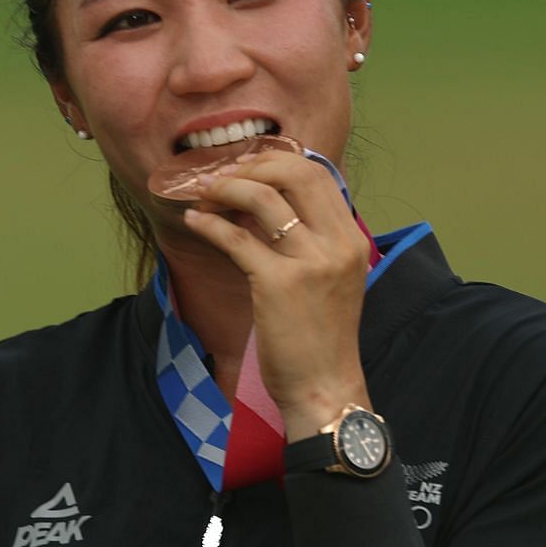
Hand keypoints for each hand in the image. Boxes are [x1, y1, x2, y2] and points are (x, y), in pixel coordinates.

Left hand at [183, 151, 373, 438]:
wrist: (324, 385)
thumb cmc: (320, 337)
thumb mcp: (330, 278)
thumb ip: (309, 241)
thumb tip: (264, 205)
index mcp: (351, 239)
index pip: (318, 175)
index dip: (276, 161)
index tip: (245, 167)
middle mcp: (337, 244)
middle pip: (294, 173)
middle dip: (251, 165)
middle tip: (220, 176)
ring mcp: (310, 262)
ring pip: (263, 198)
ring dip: (225, 189)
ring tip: (203, 195)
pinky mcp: (278, 284)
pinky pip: (236, 239)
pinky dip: (209, 224)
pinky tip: (194, 221)